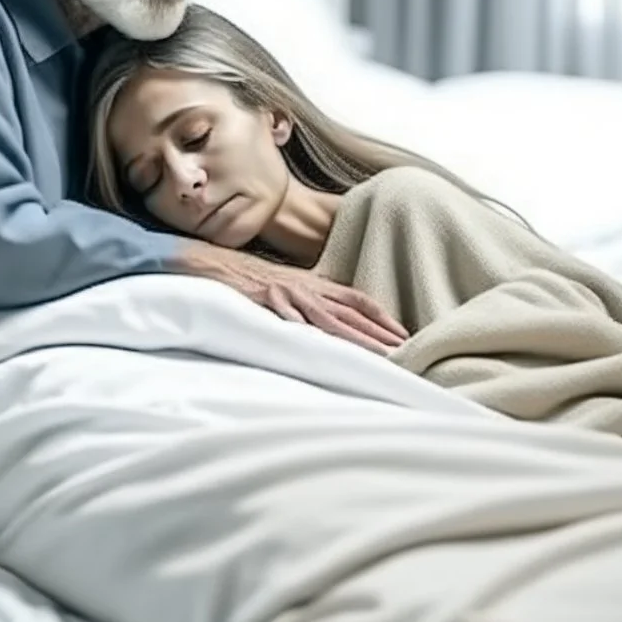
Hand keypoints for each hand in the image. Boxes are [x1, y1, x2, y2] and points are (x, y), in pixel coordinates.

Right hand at [176, 241, 407, 354]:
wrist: (216, 265)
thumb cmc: (253, 284)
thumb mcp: (290, 290)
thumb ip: (312, 305)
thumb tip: (335, 328)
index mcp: (315, 284)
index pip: (358, 299)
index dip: (382, 317)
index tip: (404, 335)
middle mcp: (307, 287)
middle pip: (351, 311)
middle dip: (379, 332)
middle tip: (404, 351)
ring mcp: (288, 294)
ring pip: (328, 318)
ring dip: (356, 338)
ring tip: (379, 355)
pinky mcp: (267, 300)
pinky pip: (290, 319)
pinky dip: (308, 332)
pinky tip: (323, 347)